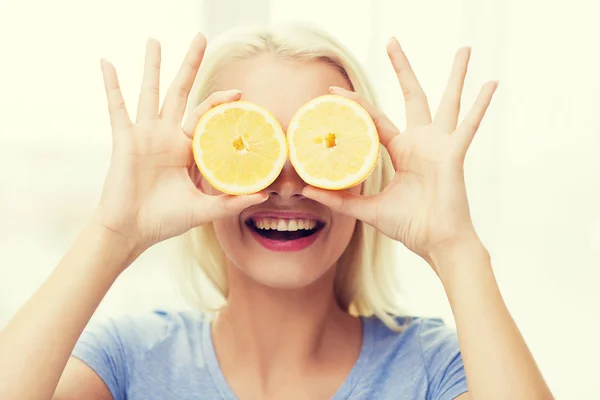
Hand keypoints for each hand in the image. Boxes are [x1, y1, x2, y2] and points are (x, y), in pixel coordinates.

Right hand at [94, 33, 266, 252]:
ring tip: (154, 39)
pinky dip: (111, 85)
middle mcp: (167, 136)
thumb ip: (231, 202)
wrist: (133, 231)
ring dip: (152, 65)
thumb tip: (265, 195)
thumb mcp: (204, 209)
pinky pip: (116, 107)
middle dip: (190, 65)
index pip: (207, 116)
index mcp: (187, 148)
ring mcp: (145, 135)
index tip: (240, 92)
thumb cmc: (166, 220)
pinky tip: (107, 61)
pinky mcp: (125, 139)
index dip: (222, 102)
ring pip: (150, 91)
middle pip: (181, 91)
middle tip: (201, 37)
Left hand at [302, 38, 496, 268]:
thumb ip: (341, 200)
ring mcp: (439, 145)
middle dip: (402, 68)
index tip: (334, 91)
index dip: (355, 105)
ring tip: (464, 48)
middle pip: (412, 95)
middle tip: (392, 41)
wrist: (436, 242)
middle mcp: (421, 141)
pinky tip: (492, 83)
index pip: (374, 119)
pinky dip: (481, 106)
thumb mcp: (369, 209)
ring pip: (447, 101)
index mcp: (402, 150)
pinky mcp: (453, 154)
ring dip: (456, 75)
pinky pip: (468, 126)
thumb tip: (305, 191)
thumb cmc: (410, 225)